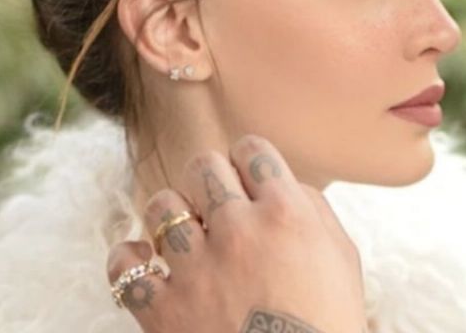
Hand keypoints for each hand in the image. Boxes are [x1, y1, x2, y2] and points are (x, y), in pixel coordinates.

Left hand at [106, 135, 366, 332]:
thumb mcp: (342, 258)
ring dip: (171, 217)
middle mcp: (239, 229)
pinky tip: (145, 265)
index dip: (247, 161)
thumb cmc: (329, 323)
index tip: (246, 178)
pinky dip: (128, 261)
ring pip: (161, 205)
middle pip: (204, 166)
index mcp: (287, 213)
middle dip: (209, 182)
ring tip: (183, 237)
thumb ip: (313, 209)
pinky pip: (124, 265)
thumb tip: (283, 184)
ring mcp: (198, 267)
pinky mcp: (164, 307)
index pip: (251, 149)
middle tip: (216, 207)